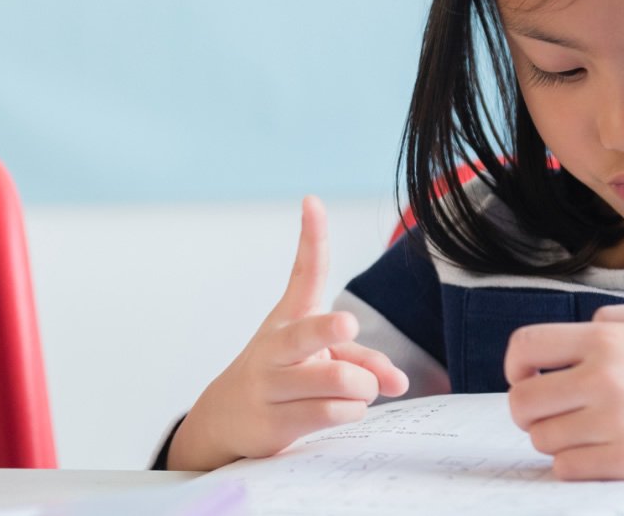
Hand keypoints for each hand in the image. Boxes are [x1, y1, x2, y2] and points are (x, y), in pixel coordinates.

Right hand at [167, 196, 410, 470]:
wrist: (226, 418)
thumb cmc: (283, 376)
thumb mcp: (319, 359)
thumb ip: (363, 361)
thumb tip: (398, 383)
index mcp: (289, 318)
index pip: (303, 272)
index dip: (311, 237)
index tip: (312, 202)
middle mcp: (276, 346)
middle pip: (308, 333)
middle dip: (328, 329)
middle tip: (346, 323)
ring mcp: (271, 384)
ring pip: (337, 381)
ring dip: (363, 388)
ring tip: (359, 392)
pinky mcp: (275, 422)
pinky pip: (333, 413)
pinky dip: (352, 412)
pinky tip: (343, 410)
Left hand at [505, 302, 623, 479]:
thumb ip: (609, 321)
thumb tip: (560, 345)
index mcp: (608, 339)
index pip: (526, 348)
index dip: (516, 365)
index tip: (526, 377)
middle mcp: (605, 379)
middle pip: (521, 402)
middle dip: (528, 409)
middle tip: (550, 411)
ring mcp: (615, 423)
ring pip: (542, 438)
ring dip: (554, 437)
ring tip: (584, 430)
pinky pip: (566, 467)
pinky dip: (573, 463)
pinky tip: (596, 452)